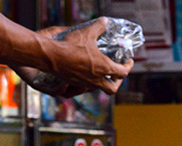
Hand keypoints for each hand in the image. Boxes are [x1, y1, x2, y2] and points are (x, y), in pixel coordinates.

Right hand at [17, 18, 133, 96]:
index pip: (122, 73)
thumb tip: (105, 21)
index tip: (129, 62)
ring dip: (104, 81)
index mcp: (104, 68)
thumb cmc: (71, 45)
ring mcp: (86, 83)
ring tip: (103, 71)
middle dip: (118, 82)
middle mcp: (96, 80)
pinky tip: (89, 71)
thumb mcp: (87, 32)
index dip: (128, 67)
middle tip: (118, 73)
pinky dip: (92, 80)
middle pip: (113, 89)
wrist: (52, 57)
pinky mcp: (76, 83)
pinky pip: (88, 86)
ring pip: (100, 88)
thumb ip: (98, 26)